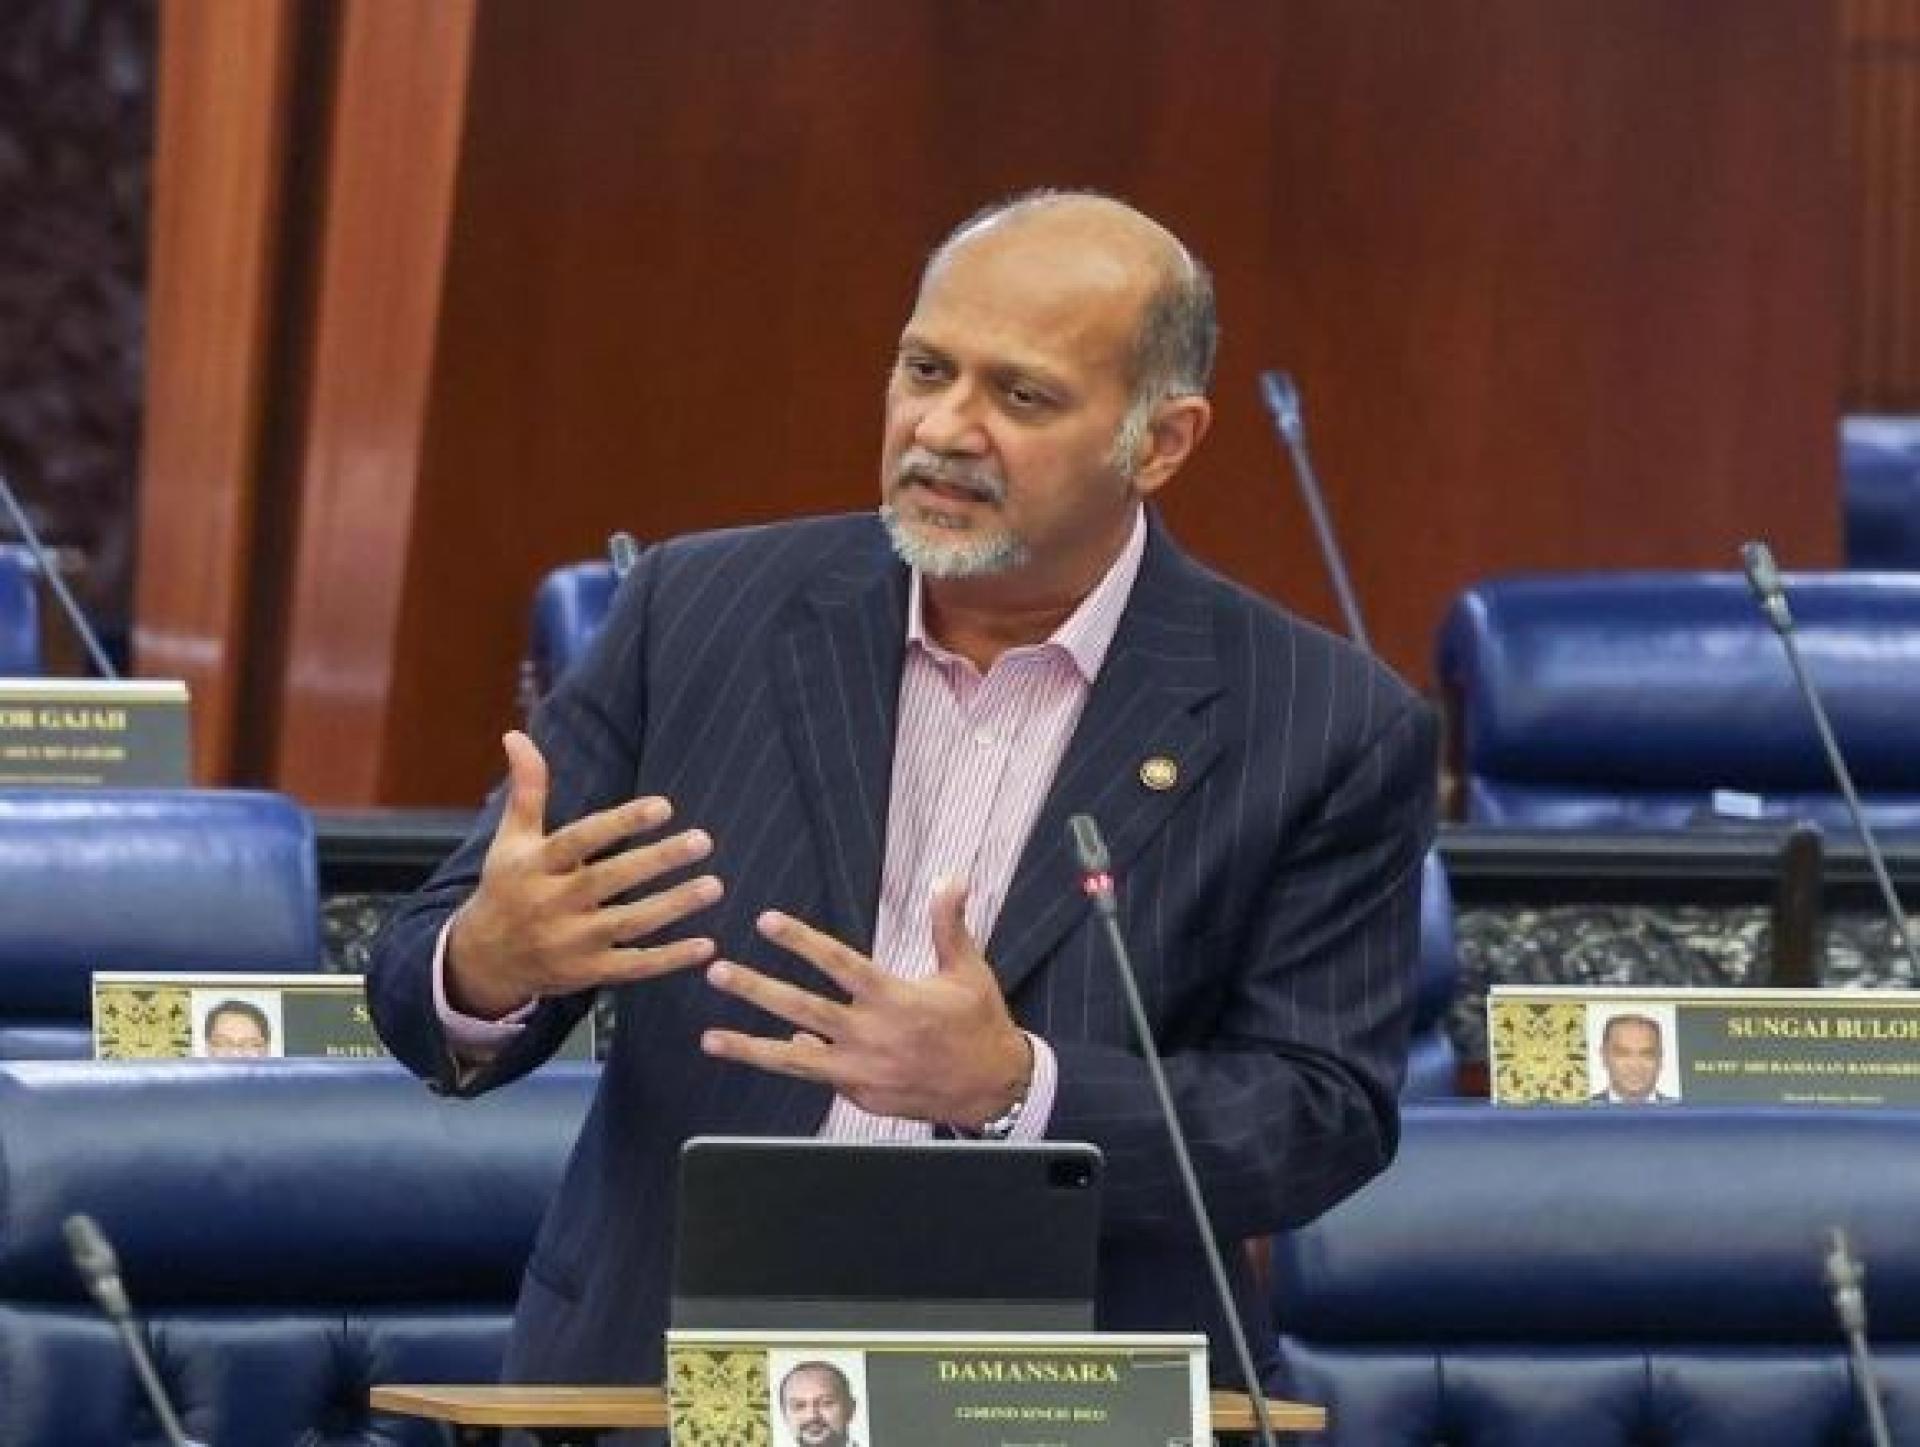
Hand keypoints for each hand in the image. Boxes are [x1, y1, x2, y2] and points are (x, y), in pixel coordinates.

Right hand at [445, 730, 724, 1018]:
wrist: (484, 960)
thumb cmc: (507, 887)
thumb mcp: (511, 839)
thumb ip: (526, 789)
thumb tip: (516, 734)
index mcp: (535, 866)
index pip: (580, 840)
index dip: (620, 823)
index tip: (664, 805)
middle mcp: (551, 905)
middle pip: (609, 880)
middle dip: (657, 862)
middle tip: (703, 840)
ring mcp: (571, 943)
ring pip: (628, 924)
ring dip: (673, 907)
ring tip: (714, 886)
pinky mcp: (588, 973)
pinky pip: (633, 967)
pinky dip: (670, 960)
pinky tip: (708, 946)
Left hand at [699, 877, 1030, 1126]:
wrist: (993, 1088)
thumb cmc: (979, 1023)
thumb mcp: (968, 970)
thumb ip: (949, 924)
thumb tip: (951, 877)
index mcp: (896, 998)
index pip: (838, 963)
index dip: (800, 941)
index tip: (766, 921)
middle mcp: (873, 1036)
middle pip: (803, 1009)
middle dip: (757, 990)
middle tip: (718, 972)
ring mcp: (863, 1071)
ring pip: (795, 1059)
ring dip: (750, 1047)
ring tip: (709, 1038)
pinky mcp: (861, 1097)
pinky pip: (819, 1076)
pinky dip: (794, 1060)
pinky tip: (764, 1048)